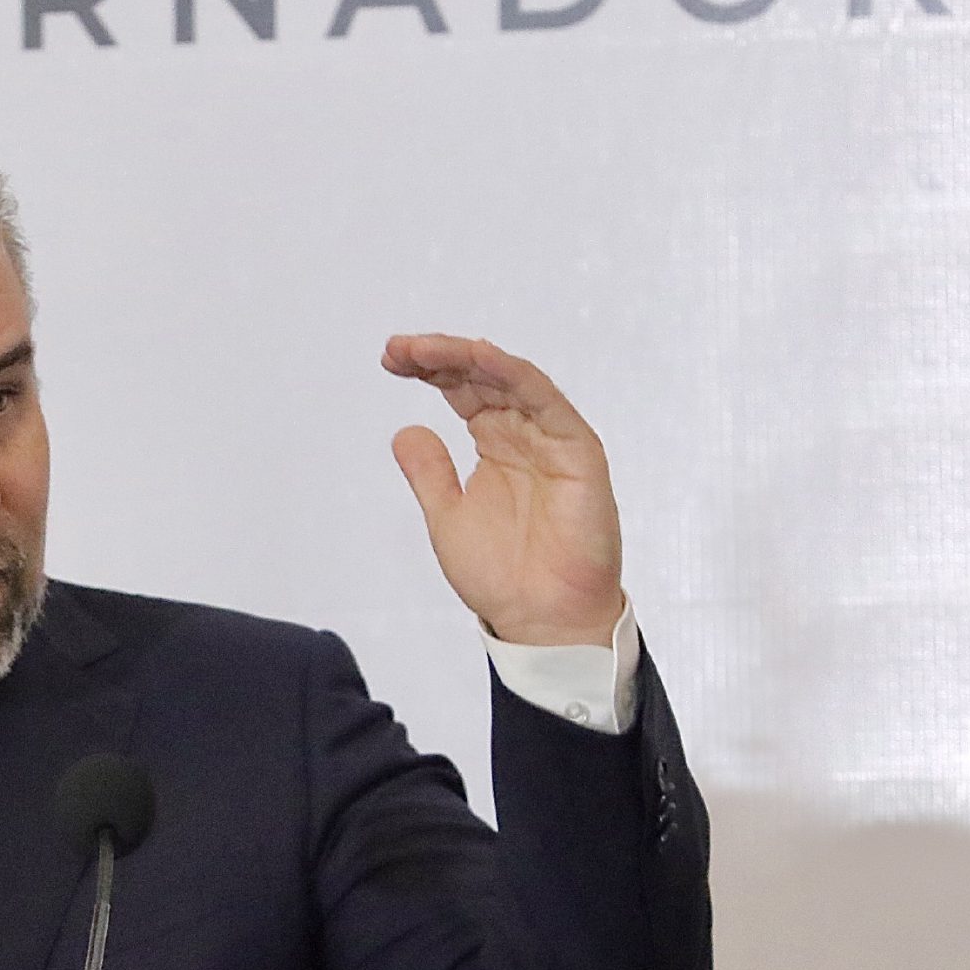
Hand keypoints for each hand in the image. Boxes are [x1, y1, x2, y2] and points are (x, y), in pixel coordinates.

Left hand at [382, 334, 624, 646]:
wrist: (541, 620)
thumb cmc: (502, 576)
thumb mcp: (447, 516)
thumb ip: (429, 473)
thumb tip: (404, 430)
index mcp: (495, 443)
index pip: (461, 389)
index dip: (428, 369)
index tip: (390, 359)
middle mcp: (524, 433)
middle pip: (482, 376)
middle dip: (439, 356)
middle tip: (398, 349)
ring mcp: (552, 439)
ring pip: (511, 380)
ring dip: (468, 357)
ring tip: (425, 349)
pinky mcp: (578, 451)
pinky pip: (546, 402)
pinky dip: (513, 376)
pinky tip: (480, 357)